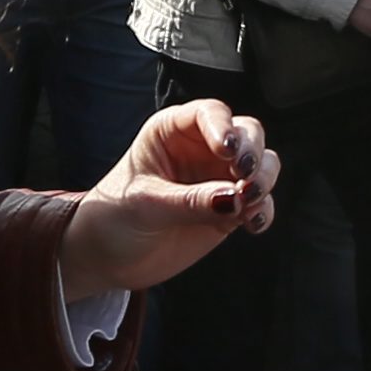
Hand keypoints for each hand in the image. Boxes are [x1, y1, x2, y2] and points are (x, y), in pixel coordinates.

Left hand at [64, 99, 279, 295]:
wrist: (108, 257)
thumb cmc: (114, 217)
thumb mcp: (146, 204)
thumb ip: (191, 200)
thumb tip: (234, 197)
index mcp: (172, 131)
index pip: (209, 113)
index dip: (224, 127)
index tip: (228, 151)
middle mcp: (201, 148)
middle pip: (247, 132)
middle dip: (253, 152)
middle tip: (245, 176)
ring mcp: (218, 178)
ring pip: (261, 164)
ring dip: (263, 180)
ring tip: (248, 202)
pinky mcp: (230, 209)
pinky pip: (259, 202)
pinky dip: (263, 210)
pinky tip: (252, 224)